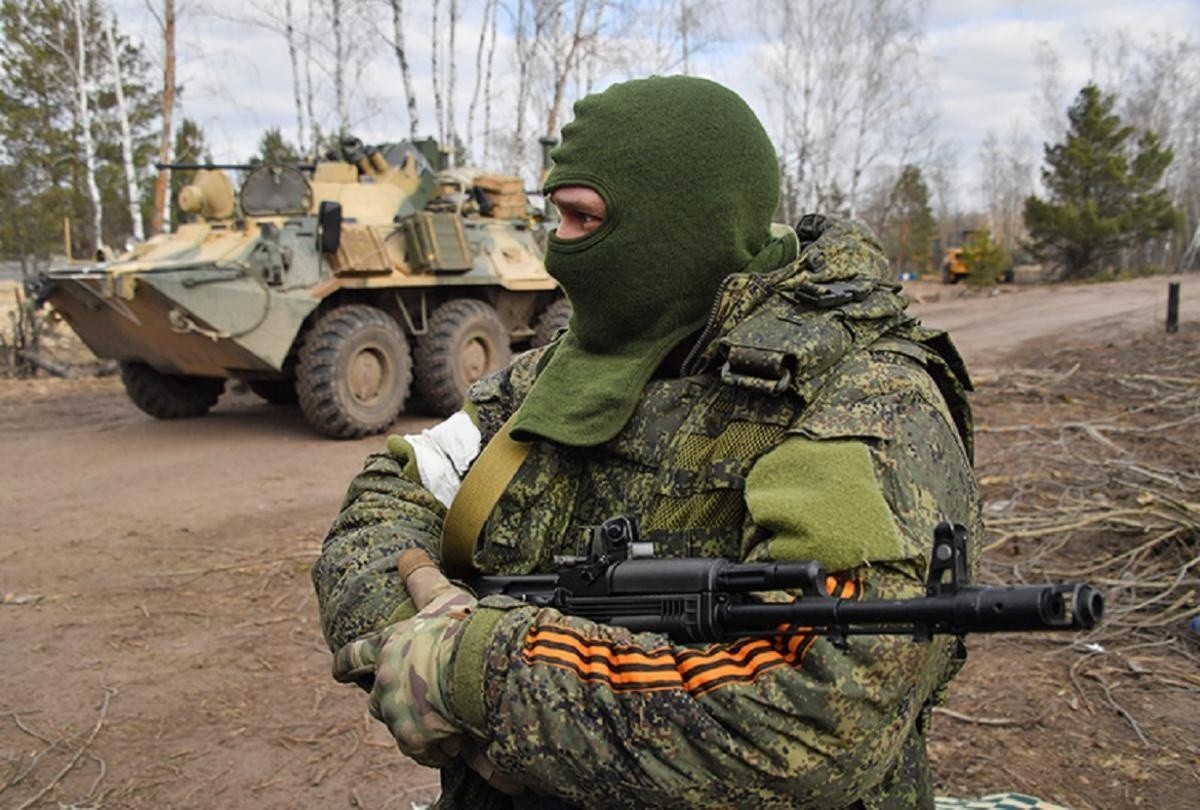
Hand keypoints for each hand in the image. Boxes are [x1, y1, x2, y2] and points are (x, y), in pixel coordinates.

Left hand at [333, 553, 473, 766]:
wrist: (478, 668)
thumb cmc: (460, 630)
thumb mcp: (440, 597)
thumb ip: (421, 577)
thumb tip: (408, 553)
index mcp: (386, 646)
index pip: (353, 655)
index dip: (346, 662)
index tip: (338, 670)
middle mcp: (384, 680)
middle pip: (378, 695)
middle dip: (394, 697)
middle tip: (418, 696)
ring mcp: (396, 712)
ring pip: (399, 723)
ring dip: (419, 721)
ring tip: (446, 719)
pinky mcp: (414, 738)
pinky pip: (420, 748)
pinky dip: (435, 745)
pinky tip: (454, 740)